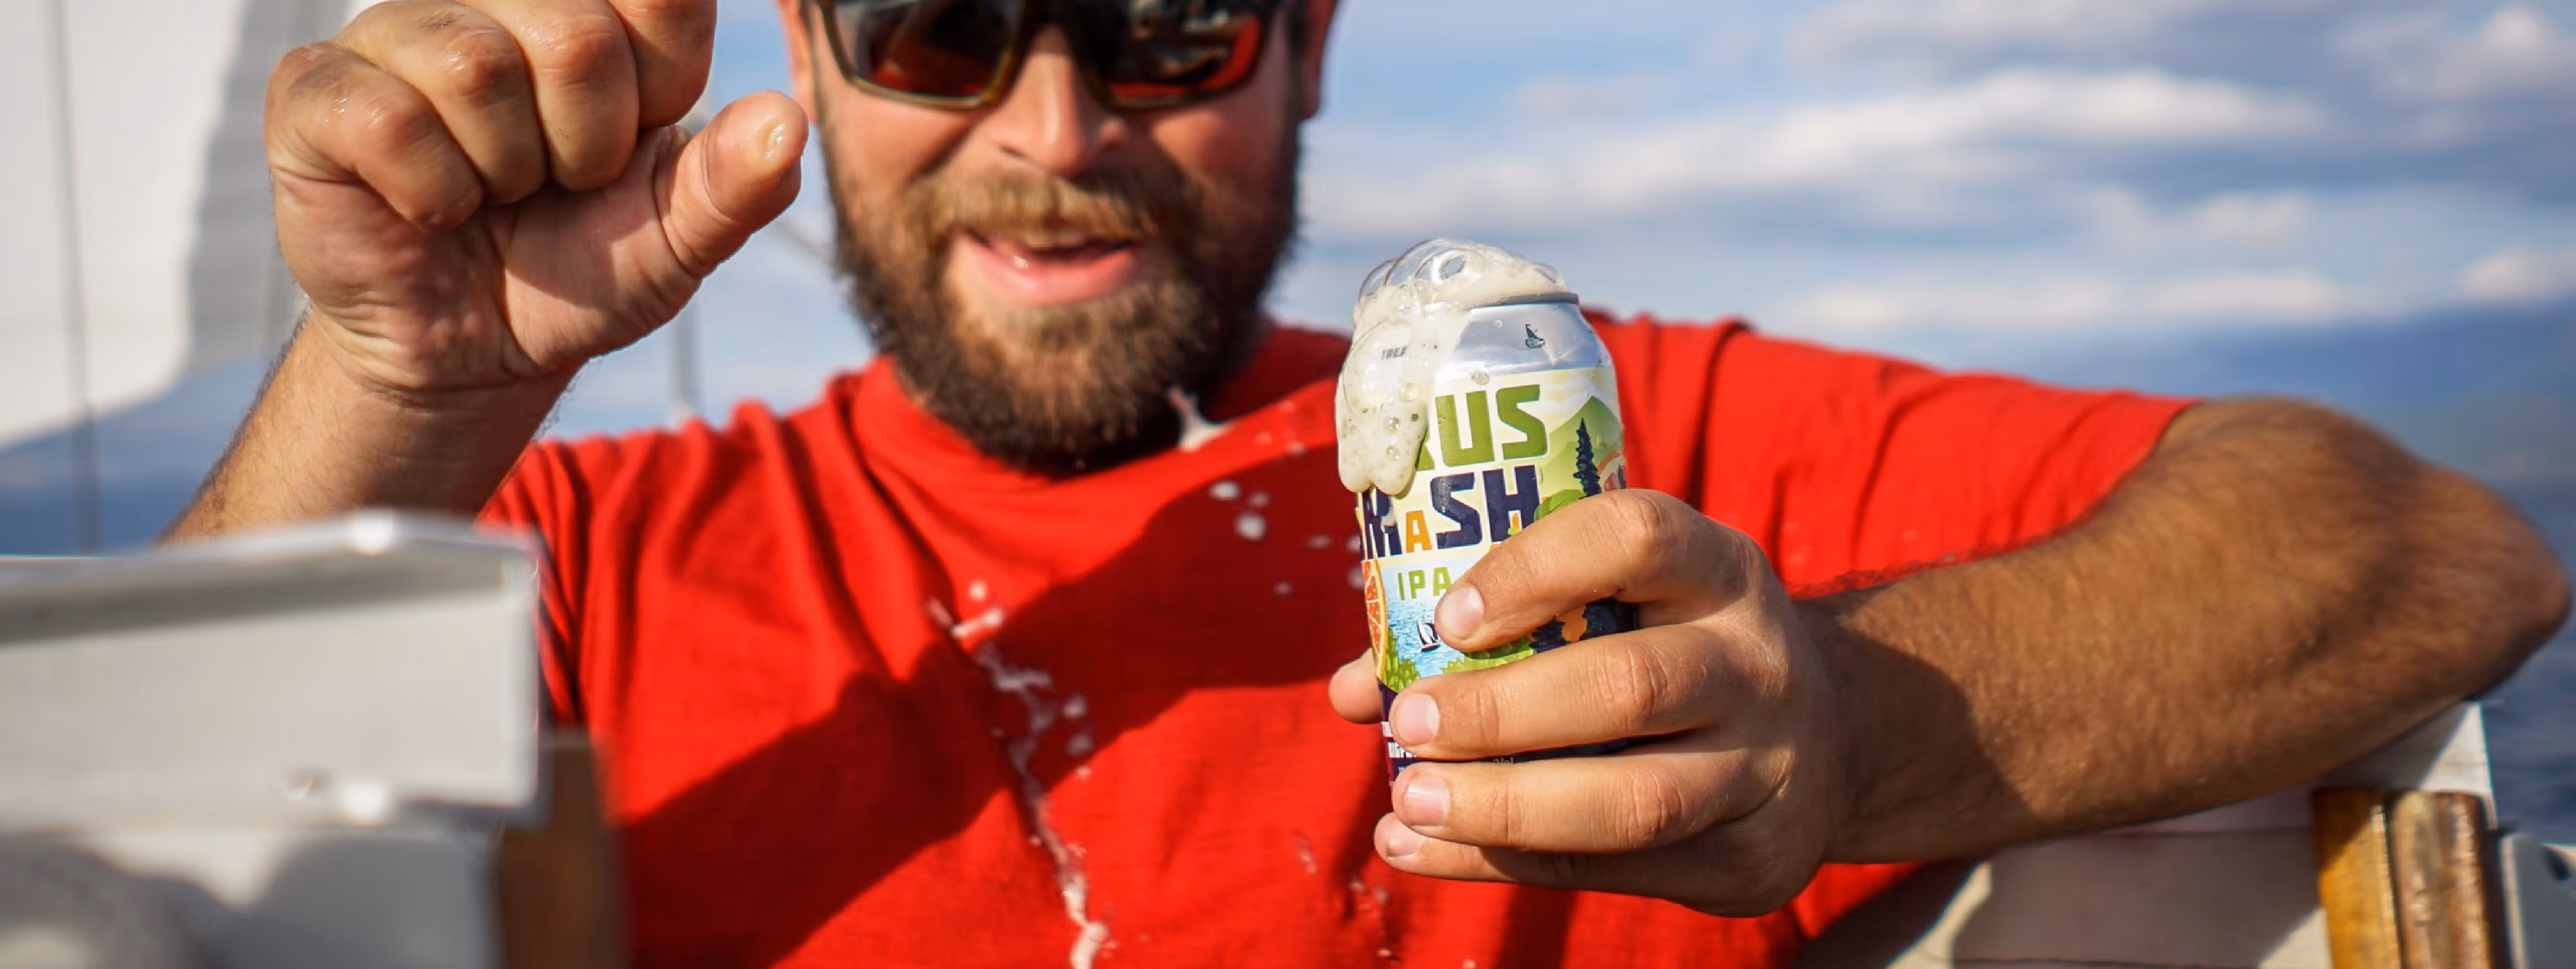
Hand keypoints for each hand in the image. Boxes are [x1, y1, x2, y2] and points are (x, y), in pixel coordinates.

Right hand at [265, 0, 804, 400]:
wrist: (478, 350)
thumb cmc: (579, 270)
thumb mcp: (678, 240)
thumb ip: (738, 183)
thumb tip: (788, 121)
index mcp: (594, 16)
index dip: (659, 90)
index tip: (629, 146)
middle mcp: (492, 3)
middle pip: (576, 35)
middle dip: (586, 147)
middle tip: (555, 184)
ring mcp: (396, 35)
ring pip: (478, 71)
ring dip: (504, 173)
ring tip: (492, 195)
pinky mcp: (316, 90)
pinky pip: (390, 119)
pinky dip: (430, 194)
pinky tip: (428, 208)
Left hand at [1328, 490, 1852, 914]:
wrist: (1830, 738)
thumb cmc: (1668, 649)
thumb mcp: (1615, 607)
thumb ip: (1489, 628)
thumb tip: (1354, 688)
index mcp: (1718, 568)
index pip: (1635, 539)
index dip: (1534, 569)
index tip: (1446, 615)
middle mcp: (1757, 661)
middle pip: (1628, 686)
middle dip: (1501, 713)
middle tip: (1407, 724)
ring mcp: (1768, 766)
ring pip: (1633, 801)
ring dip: (1503, 807)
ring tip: (1407, 805)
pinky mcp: (1755, 860)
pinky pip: (1623, 870)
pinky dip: (1512, 865)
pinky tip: (1432, 853)